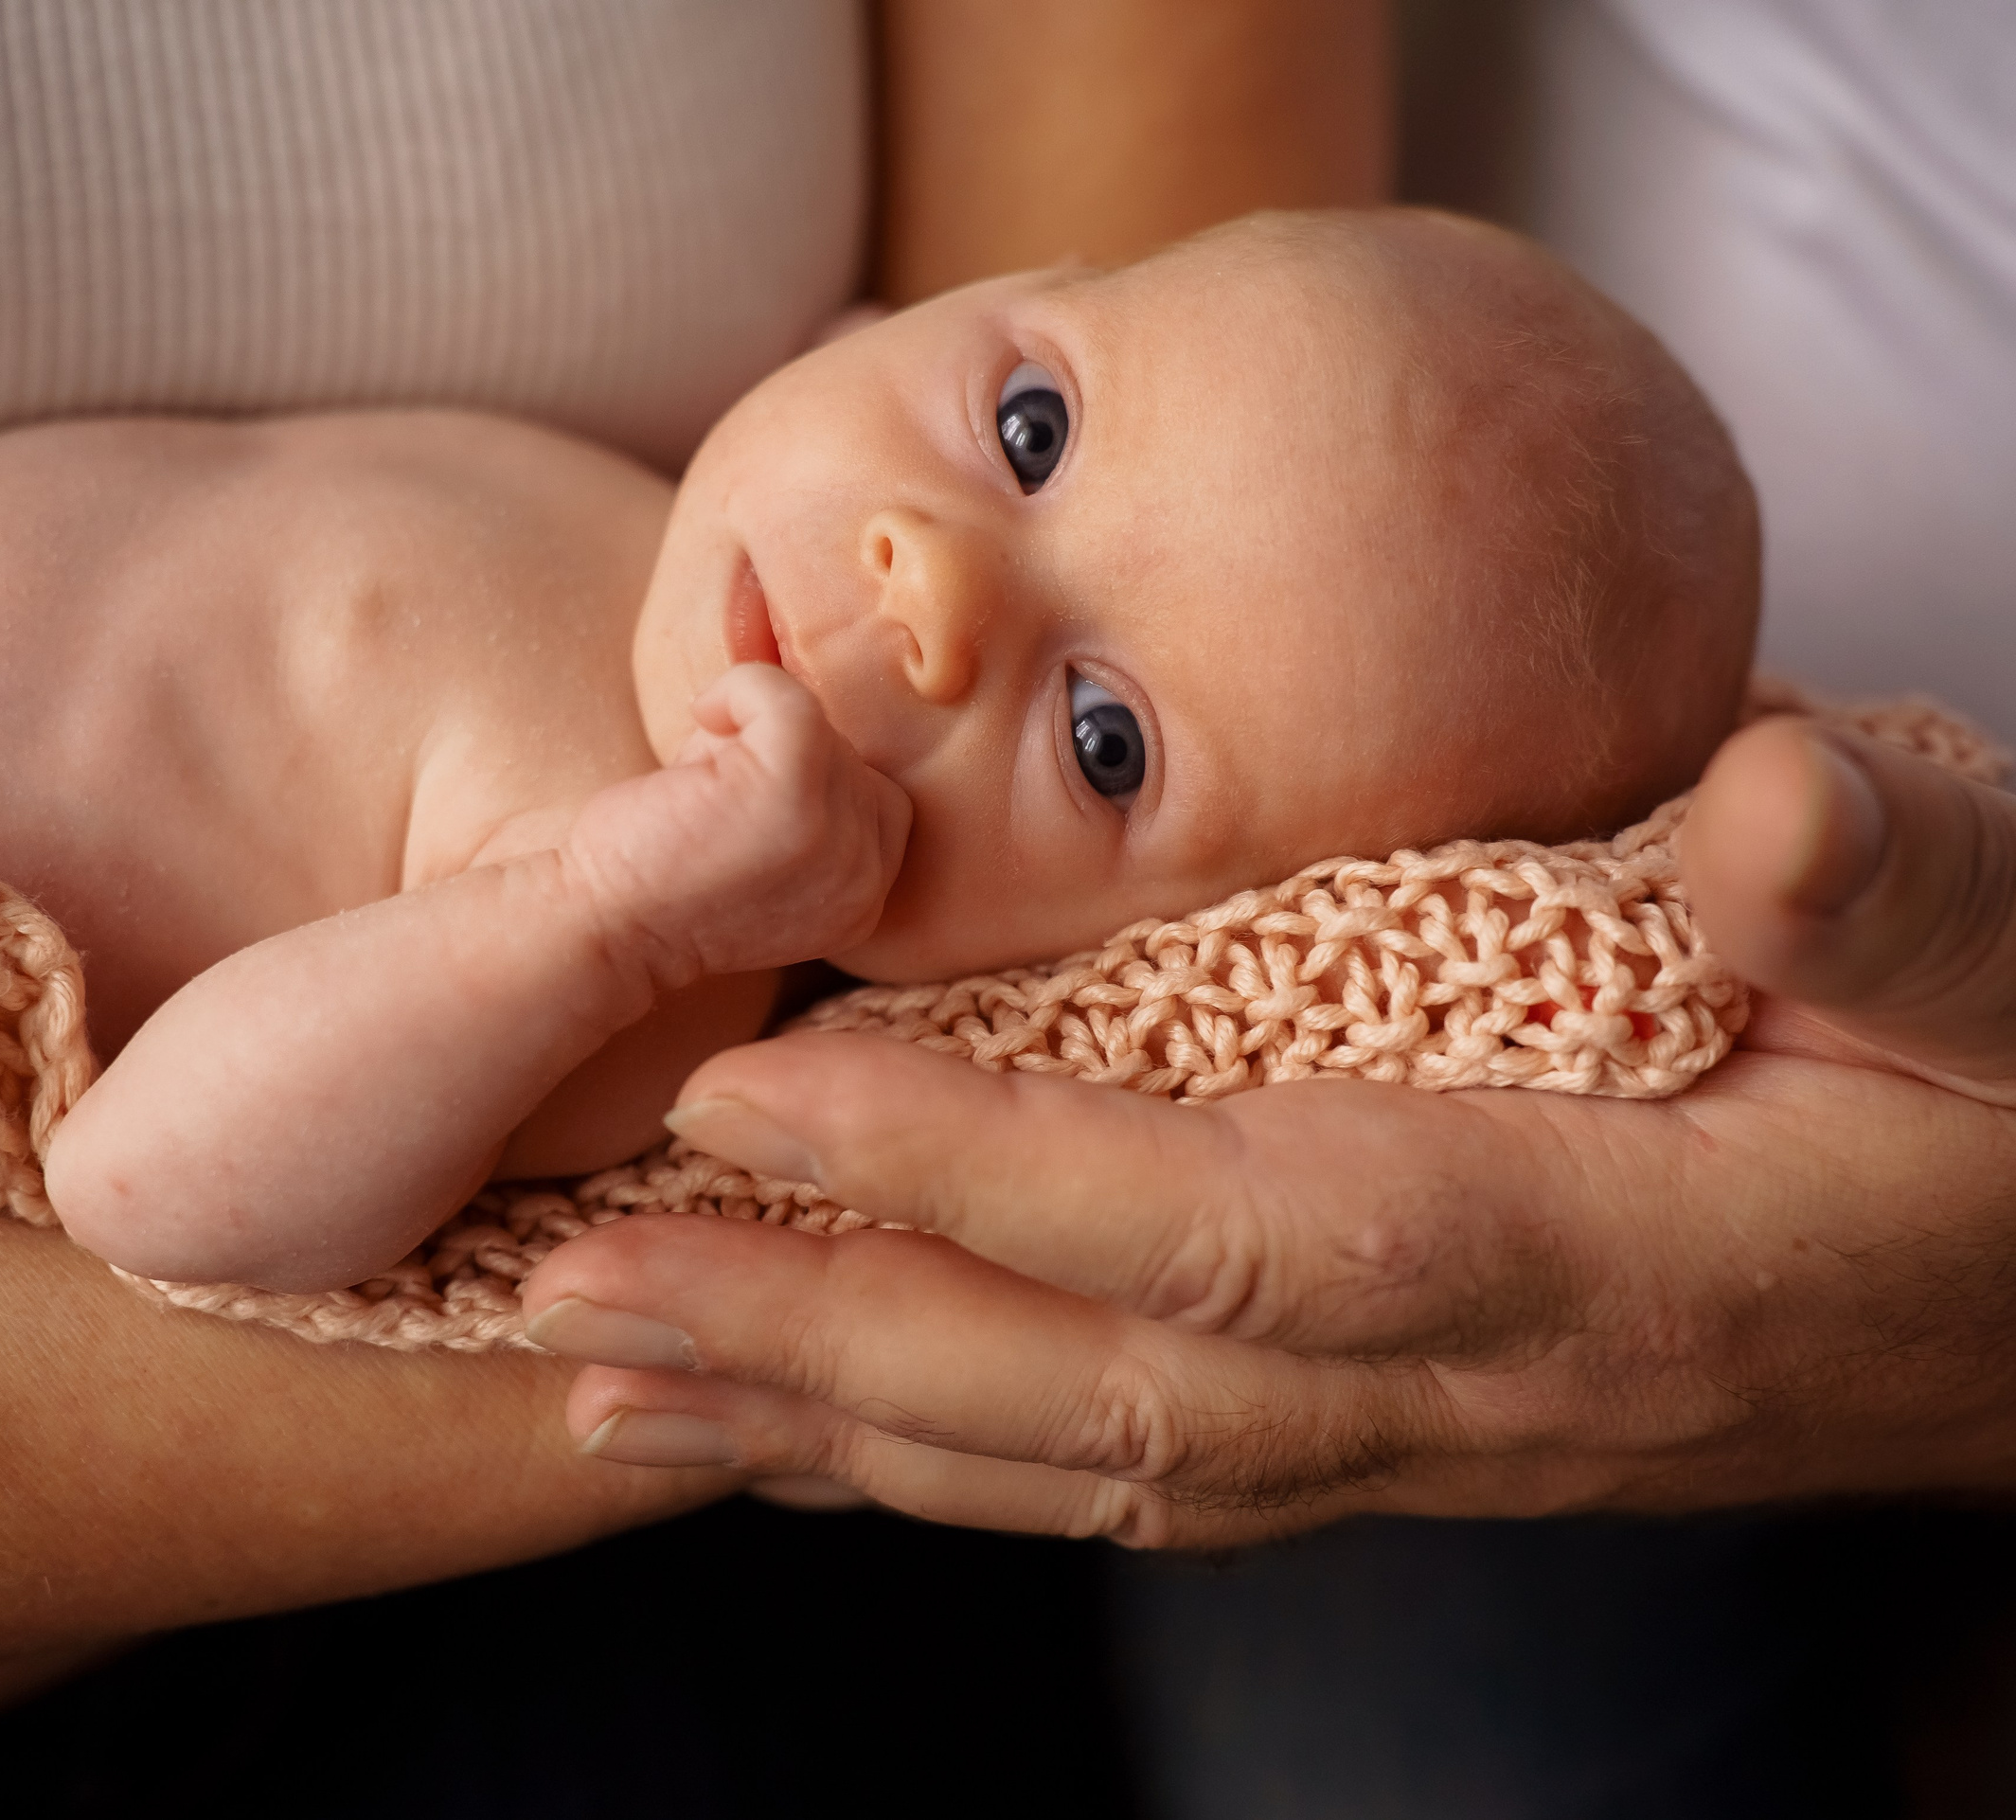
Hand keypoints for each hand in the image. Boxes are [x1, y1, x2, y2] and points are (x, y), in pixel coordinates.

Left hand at [521, 718, 2015, 1542]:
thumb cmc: (2013, 1110)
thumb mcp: (2008, 960)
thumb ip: (1903, 895)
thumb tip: (1780, 807)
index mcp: (1570, 1243)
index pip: (1223, 1228)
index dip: (988, 1170)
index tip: (761, 1087)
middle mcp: (1448, 1385)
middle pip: (1082, 1395)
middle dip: (815, 1346)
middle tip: (567, 1293)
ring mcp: (1400, 1438)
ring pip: (1064, 1469)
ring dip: (822, 1432)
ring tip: (599, 1385)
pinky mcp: (1376, 1433)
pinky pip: (1115, 1475)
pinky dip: (930, 1461)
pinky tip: (788, 1438)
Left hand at [565, 663, 910, 990]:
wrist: (598, 924)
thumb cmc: (661, 871)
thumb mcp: (757, 828)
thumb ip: (806, 773)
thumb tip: (775, 609)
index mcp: (867, 898)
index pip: (877, 794)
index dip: (806, 778)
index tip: (737, 811)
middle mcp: (867, 879)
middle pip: (853, 751)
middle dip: (776, 756)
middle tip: (712, 805)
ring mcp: (837, 835)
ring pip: (819, 720)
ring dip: (747, 733)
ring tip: (703, 791)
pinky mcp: (795, 789)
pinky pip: (786, 694)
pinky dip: (734, 695)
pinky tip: (692, 749)